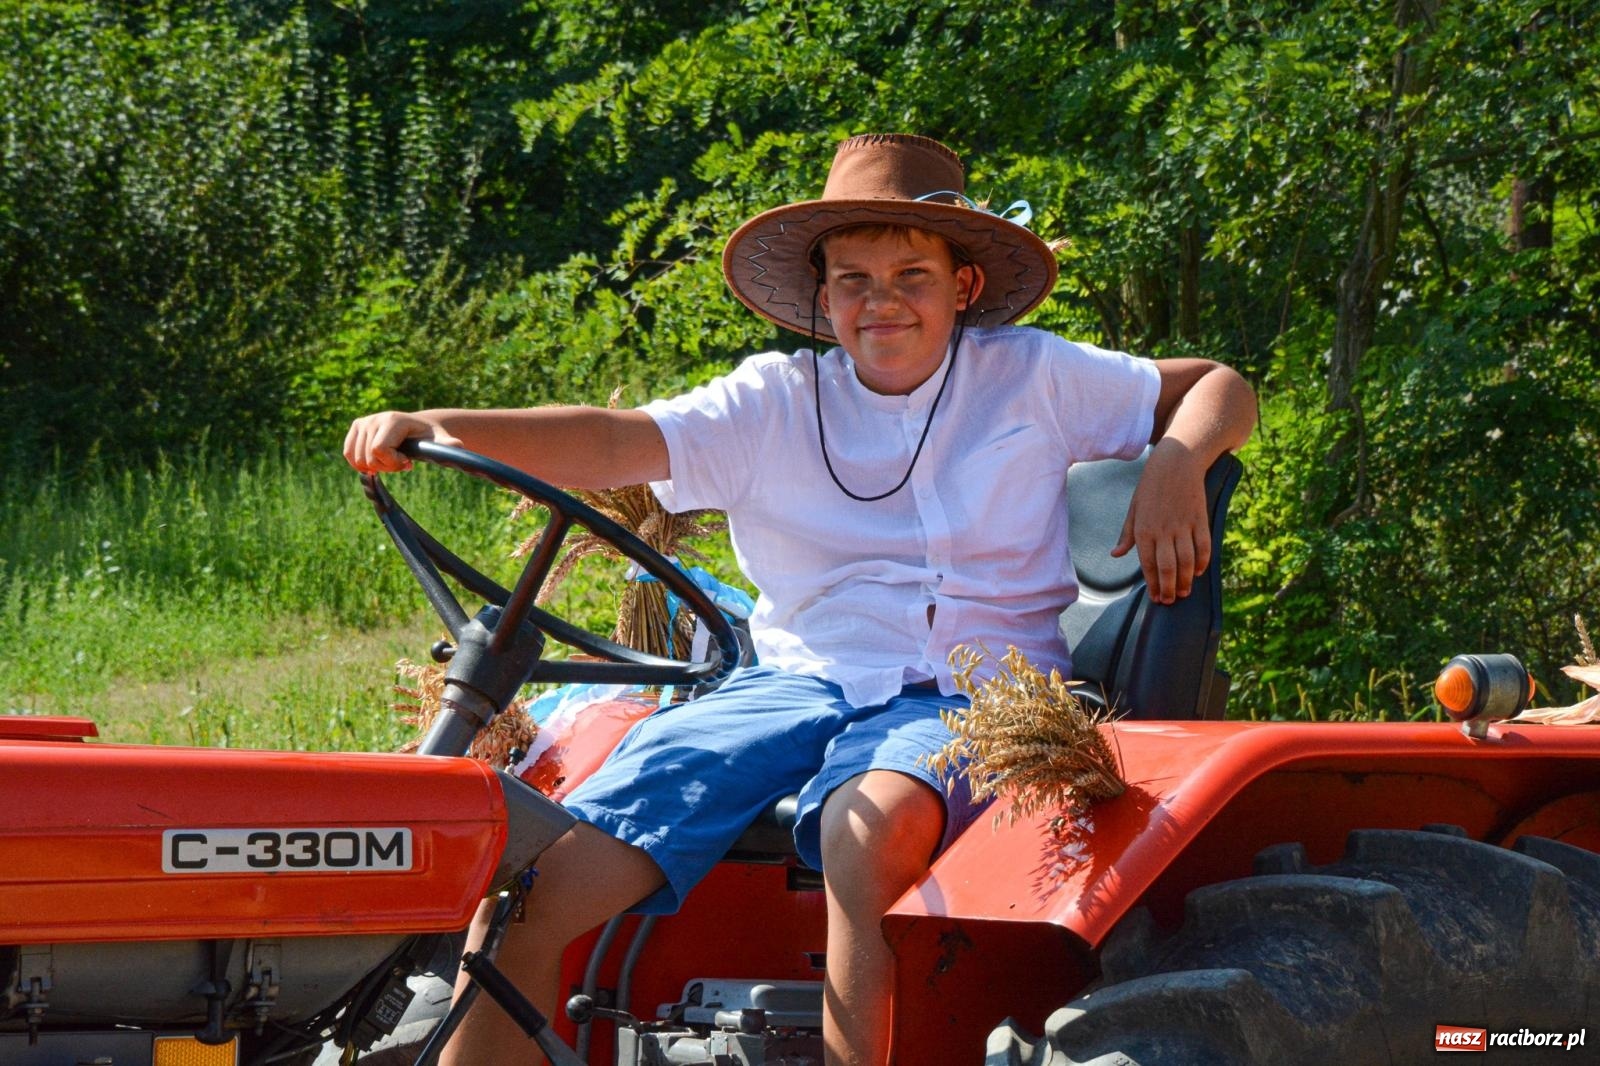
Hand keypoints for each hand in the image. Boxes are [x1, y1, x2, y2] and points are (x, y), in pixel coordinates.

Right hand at [342, 411, 464, 474]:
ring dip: (374, 466)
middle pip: (368, 457)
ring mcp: (363, 422)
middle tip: (400, 461)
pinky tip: (377, 460)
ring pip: (357, 459)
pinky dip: (360, 464)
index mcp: (393, 420)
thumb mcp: (440, 441)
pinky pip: (348, 454)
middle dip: (385, 466)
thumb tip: (458, 445)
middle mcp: (375, 418)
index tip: (407, 462)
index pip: (379, 450)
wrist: (419, 427)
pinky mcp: (356, 427)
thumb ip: (447, 445)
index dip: (392, 463)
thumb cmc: (430, 436)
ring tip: (390, 458)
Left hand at [1109, 441, 1211, 604]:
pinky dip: (1202, 562)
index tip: (1155, 598)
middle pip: (1168, 567)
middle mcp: (1163, 530)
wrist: (1176, 463)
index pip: (1148, 564)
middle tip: (1169, 601)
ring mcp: (1184, 525)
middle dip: (1168, 588)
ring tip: (1183, 593)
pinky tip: (1197, 572)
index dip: (1152, 584)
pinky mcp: (1200, 519)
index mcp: (1144, 529)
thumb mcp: (1134, 509)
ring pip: (1187, 561)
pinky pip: (1203, 546)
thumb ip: (1127, 535)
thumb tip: (1115, 554)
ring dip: (1185, 580)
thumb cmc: (1150, 487)